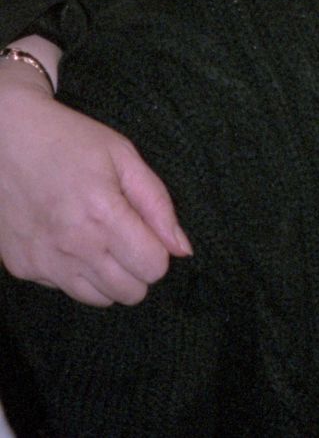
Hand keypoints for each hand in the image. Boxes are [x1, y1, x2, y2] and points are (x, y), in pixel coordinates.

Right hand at [0, 77, 190, 305]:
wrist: (7, 137)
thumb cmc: (70, 140)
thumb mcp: (123, 156)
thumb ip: (157, 204)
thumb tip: (182, 250)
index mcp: (103, 214)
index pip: (154, 267)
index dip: (158, 248)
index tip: (146, 228)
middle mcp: (73, 246)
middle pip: (131, 292)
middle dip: (138, 266)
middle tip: (125, 233)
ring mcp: (44, 261)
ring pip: (100, 299)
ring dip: (109, 276)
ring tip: (98, 237)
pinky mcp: (23, 268)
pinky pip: (66, 289)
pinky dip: (76, 272)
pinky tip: (68, 237)